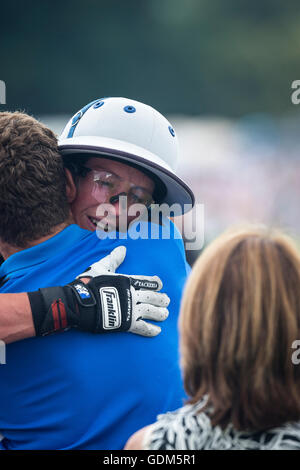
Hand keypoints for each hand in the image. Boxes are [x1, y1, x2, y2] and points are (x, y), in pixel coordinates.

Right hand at [30, 247, 169, 337]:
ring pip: (152, 311)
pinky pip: (143, 328)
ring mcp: (131, 310)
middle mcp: (132, 295)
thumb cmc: (89, 284)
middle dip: (162, 299)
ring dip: (160, 313)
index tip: (160, 285)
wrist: (80, 303)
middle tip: (167, 300)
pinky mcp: (127, 324)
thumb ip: (113, 259)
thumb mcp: (101, 267)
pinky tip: (157, 331)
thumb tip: (123, 248)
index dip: (155, 283)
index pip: (147, 282)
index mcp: (128, 281)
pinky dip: (151, 330)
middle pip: (153, 297)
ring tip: (165, 314)